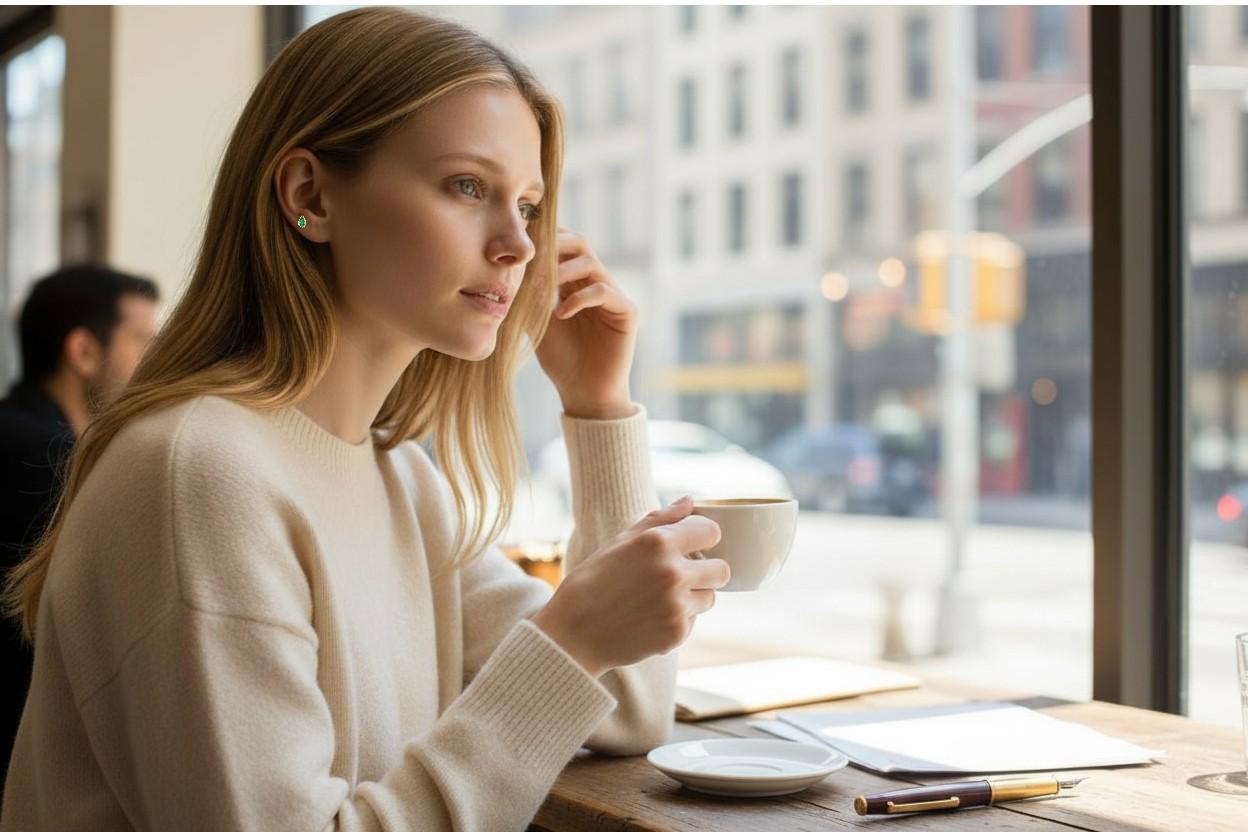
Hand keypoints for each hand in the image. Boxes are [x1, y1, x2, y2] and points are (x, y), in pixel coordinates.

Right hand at [530, 497, 729, 676]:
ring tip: (660, 599)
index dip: (704, 538)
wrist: (573, 634)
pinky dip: (678, 620)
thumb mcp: (620, 542)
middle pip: (722, 569)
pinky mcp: (677, 633)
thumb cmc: (593, 582)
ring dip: (694, 597)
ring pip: (710, 597)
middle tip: (683, 576)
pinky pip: (693, 621)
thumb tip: (690, 501)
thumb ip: (660, 519)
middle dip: (708, 571)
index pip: (711, 531)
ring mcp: (677, 605)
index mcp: (658, 542)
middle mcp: (672, 572)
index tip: (695, 545)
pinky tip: (650, 618)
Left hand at [534, 228, 637, 418]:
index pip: (562, 245)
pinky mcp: (626, 311)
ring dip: (563, 270)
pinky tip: (561, 314)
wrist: (584, 393)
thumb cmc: (561, 360)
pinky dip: (579, 298)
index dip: (543, 240)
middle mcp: (594, 282)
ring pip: (591, 262)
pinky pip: (604, 291)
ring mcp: (613, 295)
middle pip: (580, 243)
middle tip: (531, 258)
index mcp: (573, 282)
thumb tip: (509, 268)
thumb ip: (528, 297)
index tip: (518, 249)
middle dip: (554, 245)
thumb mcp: (536, 324)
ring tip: (542, 287)